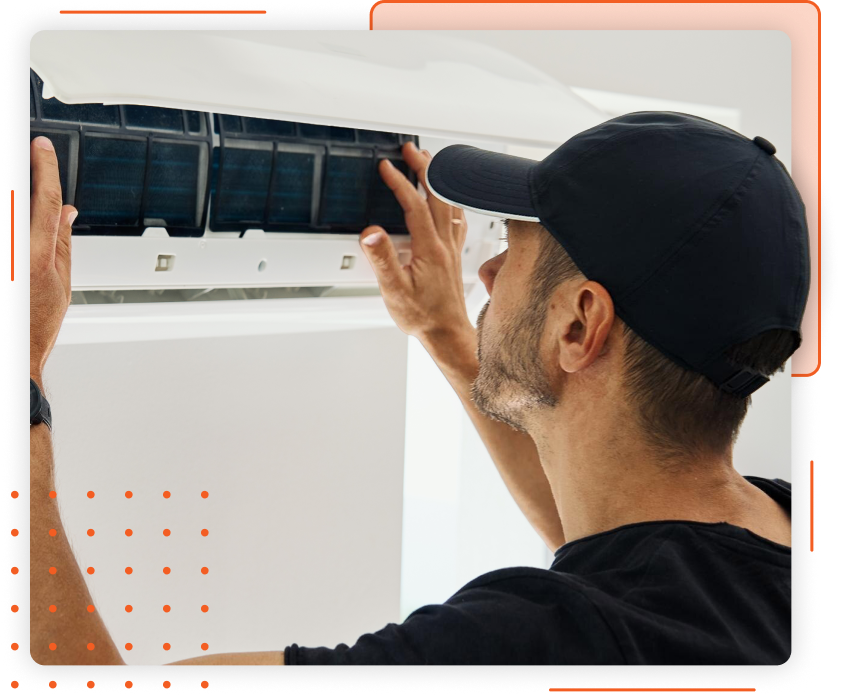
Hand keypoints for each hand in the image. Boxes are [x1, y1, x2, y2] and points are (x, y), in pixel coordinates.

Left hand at [30, 136, 75, 384]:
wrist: (11, 354)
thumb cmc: (36, 326)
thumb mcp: (63, 283)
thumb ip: (64, 242)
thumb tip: (66, 212)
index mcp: (38, 253)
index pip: (44, 199)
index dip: (44, 168)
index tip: (41, 146)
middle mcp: (15, 250)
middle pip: (18, 203)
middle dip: (26, 181)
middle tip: (27, 158)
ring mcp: (6, 255)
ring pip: (11, 218)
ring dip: (18, 207)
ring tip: (25, 196)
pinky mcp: (3, 263)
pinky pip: (9, 235)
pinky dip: (16, 224)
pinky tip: (22, 228)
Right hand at [359, 141, 475, 340]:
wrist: (447, 334)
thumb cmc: (422, 316)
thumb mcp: (394, 290)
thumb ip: (382, 260)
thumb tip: (371, 232)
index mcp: (429, 249)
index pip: (415, 206)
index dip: (400, 183)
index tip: (387, 167)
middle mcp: (444, 245)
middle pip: (438, 196)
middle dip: (425, 168)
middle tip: (411, 150)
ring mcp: (451, 249)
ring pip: (450, 204)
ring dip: (439, 180)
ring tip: (429, 163)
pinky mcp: (454, 256)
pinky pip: (457, 220)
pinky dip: (452, 201)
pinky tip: (450, 201)